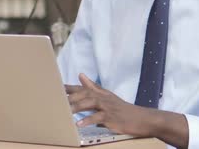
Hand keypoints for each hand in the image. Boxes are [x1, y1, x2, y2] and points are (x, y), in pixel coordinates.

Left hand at [66, 73, 189, 147]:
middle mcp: (103, 98)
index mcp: (101, 93)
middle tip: (55, 100)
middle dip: (70, 96)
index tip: (54, 87)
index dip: (69, 87)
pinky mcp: (112, 117)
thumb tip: (81, 75)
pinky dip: (88, 120)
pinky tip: (79, 124)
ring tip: (64, 112)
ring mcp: (108, 107)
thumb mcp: (108, 96)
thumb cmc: (123, 110)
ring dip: (76, 107)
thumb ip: (93, 87)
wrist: (143, 119)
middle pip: (84, 94)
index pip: (82, 88)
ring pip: (89, 104)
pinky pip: (98, 118)